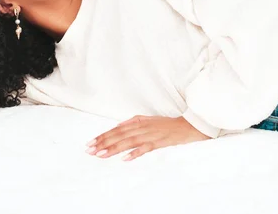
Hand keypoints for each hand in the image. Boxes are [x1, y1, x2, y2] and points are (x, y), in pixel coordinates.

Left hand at [86, 115, 209, 160]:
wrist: (187, 126)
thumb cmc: (166, 124)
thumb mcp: (148, 120)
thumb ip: (133, 123)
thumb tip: (118, 126)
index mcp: (138, 121)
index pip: (116, 130)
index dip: (103, 136)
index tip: (91, 143)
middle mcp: (142, 127)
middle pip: (119, 135)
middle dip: (103, 143)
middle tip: (90, 150)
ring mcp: (150, 134)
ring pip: (129, 141)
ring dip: (114, 148)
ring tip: (101, 154)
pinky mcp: (159, 142)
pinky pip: (145, 148)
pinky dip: (135, 153)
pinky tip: (125, 158)